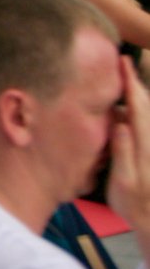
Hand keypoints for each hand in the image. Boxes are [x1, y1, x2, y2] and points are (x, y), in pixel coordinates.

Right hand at [107, 57, 149, 234]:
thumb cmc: (135, 206)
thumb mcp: (123, 183)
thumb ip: (123, 153)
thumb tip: (120, 123)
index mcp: (144, 146)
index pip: (138, 108)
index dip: (130, 84)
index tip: (123, 63)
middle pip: (146, 107)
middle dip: (135, 83)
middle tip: (123, 63)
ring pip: (148, 115)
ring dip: (138, 96)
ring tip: (126, 80)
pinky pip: (145, 126)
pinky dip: (139, 111)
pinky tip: (128, 111)